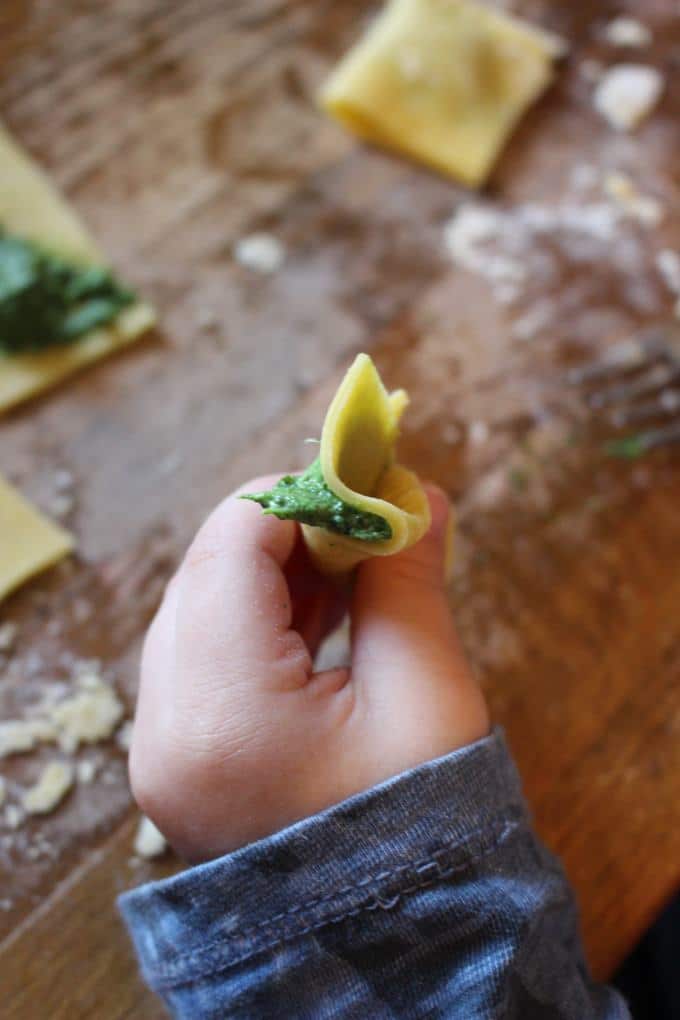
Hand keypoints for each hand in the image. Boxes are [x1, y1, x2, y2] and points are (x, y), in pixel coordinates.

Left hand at [129, 477, 489, 862]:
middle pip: (205, 574)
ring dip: (271, 576)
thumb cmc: (418, 831)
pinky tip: (318, 614)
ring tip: (350, 570)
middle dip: (286, 535)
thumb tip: (414, 497)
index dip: (298, 498)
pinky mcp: (176, 759)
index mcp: (221, 711)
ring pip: (199, 610)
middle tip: (362, 527)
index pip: (231, 547)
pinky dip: (256, 622)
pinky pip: (202, 657)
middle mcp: (164, 727)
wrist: (385, 948)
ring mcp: (161, 748)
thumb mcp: (424, 695)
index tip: (363, 487)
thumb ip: (406, 582)